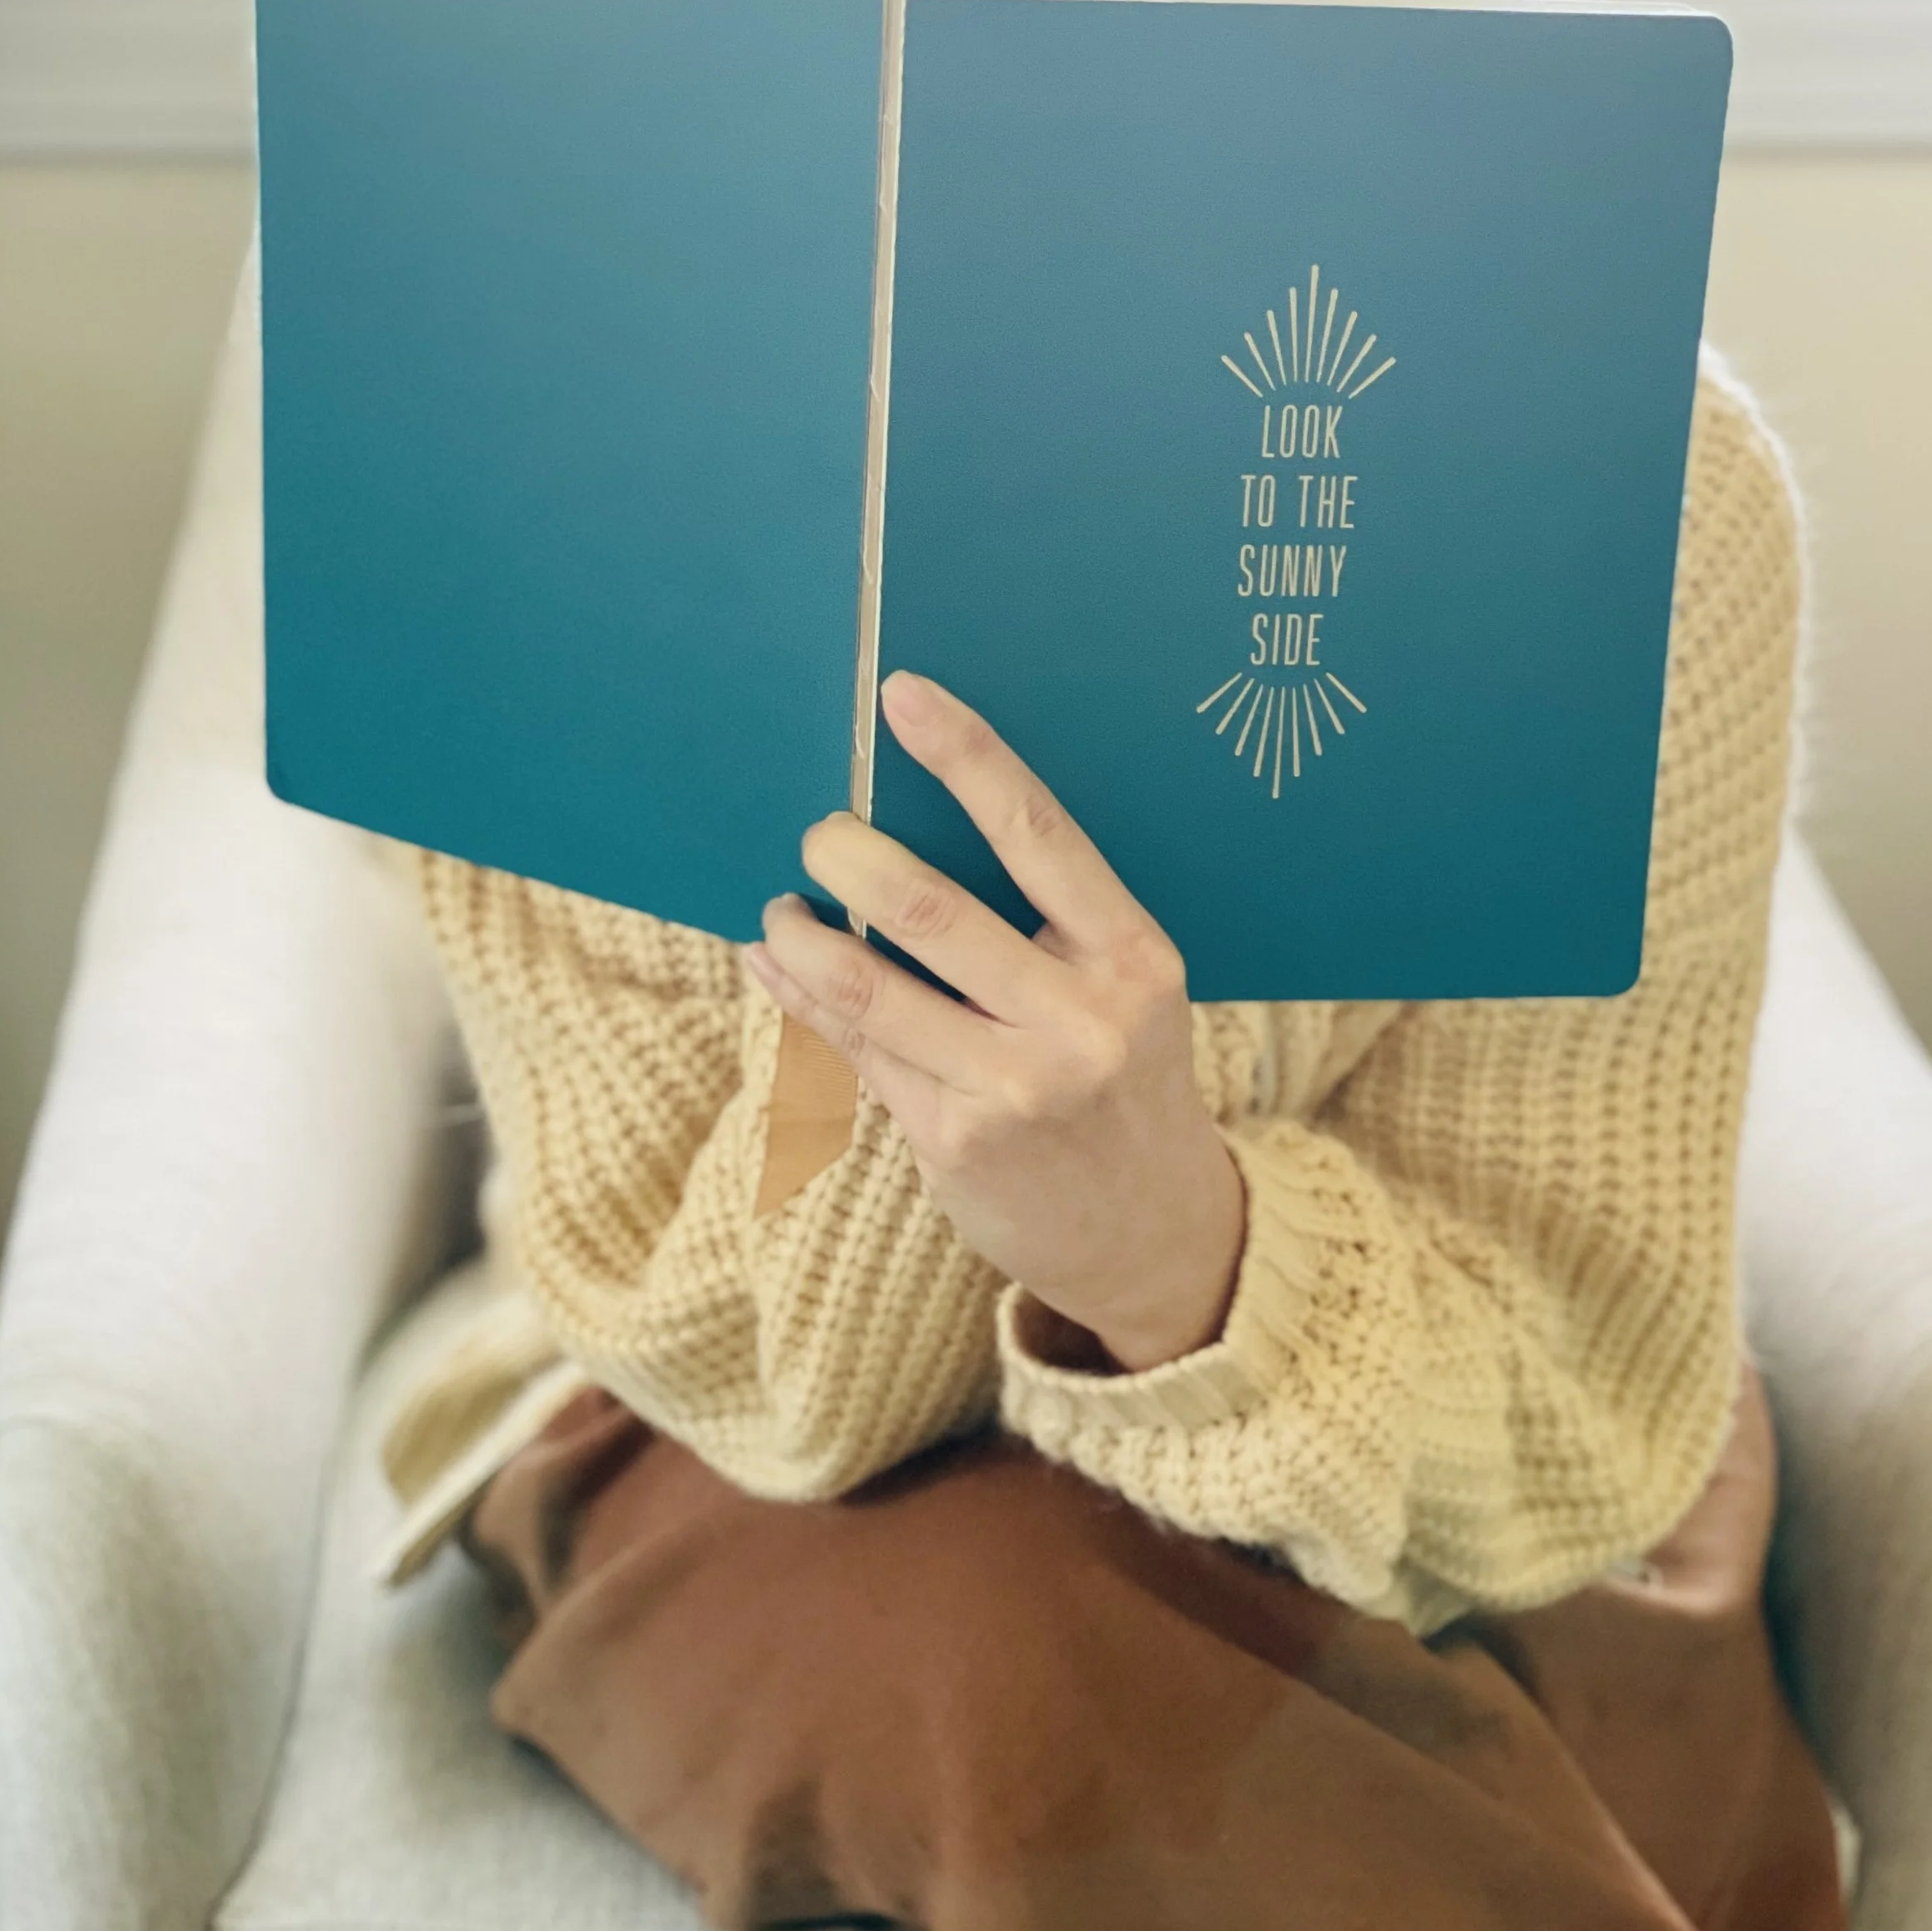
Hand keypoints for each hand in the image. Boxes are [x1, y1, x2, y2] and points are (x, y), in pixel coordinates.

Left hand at [742, 670, 1246, 1372]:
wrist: (1156, 1234)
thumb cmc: (1124, 1079)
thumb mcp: (1122, 989)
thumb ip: (1046, 921)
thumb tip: (914, 823)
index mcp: (1132, 955)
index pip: (1038, 832)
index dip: (966, 755)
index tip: (902, 696)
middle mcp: (1080, 1019)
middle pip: (933, 910)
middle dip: (851, 857)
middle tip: (817, 833)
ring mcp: (1013, 1087)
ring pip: (870, 986)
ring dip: (802, 936)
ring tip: (778, 909)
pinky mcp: (955, 1142)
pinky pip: (856, 1050)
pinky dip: (800, 997)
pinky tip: (774, 965)